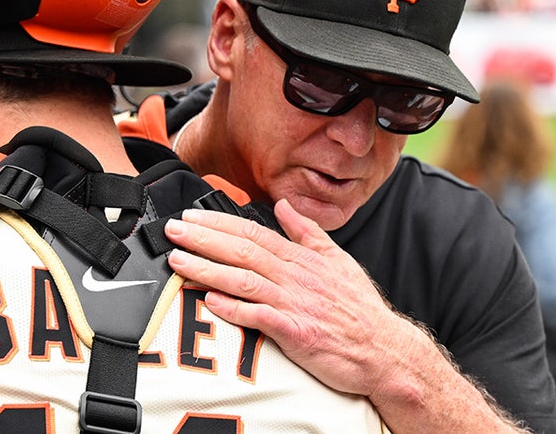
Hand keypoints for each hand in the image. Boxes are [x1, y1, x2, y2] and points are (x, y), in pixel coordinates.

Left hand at [164, 199, 406, 395]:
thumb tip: (285, 207)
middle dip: (203, 239)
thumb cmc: (359, 308)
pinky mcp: (296, 333)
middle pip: (242, 251)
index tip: (191, 217)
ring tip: (178, 262)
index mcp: (302, 258)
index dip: (218, 223)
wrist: (383, 349)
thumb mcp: (338, 259)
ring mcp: (295, 304)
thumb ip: (308, 232)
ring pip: (243, 281)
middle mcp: (295, 277)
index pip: (253, 232)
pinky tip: (209, 302)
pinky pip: (259, 318)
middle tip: (173, 231)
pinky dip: (233, 309)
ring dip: (207, 270)